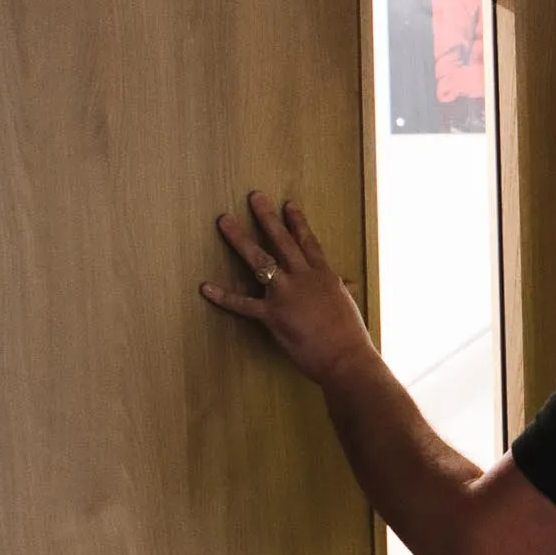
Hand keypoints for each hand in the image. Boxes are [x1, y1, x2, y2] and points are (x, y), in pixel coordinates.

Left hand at [201, 192, 376, 387]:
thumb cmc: (350, 335)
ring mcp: (286, 294)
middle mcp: (304, 277)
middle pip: (282, 240)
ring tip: (224, 221)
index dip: (297, 222)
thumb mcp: (347, 305)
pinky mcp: (273, 315)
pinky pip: (243, 304)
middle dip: (267, 217)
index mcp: (323, 275)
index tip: (288, 204)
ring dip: (240, 239)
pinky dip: (223, 297)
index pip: (308, 242)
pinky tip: (205, 287)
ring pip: (259, 260)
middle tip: (254, 197)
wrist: (346, 357)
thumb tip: (347, 282)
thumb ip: (342, 290)